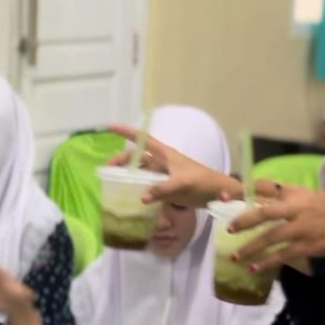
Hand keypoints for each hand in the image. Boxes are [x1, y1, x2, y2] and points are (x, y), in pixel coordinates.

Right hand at [108, 123, 239, 208]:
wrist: (218, 194)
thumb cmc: (203, 182)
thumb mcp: (183, 183)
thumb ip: (163, 189)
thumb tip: (142, 197)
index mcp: (165, 154)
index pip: (142, 139)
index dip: (126, 132)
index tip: (109, 127)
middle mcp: (161, 163)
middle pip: (136, 157)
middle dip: (121, 160)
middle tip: (106, 170)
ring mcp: (163, 176)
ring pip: (140, 172)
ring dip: (126, 175)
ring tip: (112, 183)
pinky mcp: (166, 189)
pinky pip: (146, 186)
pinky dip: (136, 189)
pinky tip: (128, 196)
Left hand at [228, 182, 324, 271]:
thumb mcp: (315, 198)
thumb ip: (293, 199)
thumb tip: (268, 201)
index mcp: (299, 193)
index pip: (267, 187)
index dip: (245, 190)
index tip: (226, 195)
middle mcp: (298, 208)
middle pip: (264, 212)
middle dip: (243, 219)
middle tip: (228, 228)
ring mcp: (303, 227)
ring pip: (270, 237)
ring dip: (250, 248)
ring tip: (235, 257)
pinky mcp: (309, 245)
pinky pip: (283, 254)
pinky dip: (267, 262)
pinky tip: (255, 268)